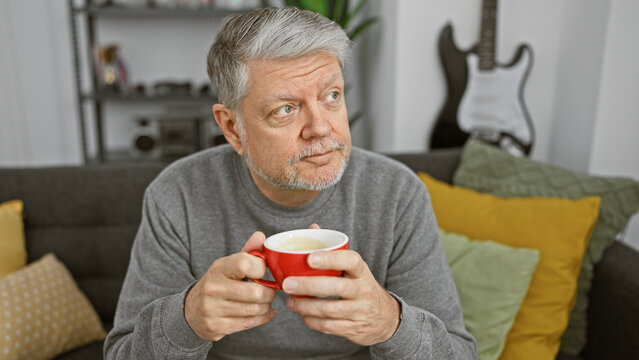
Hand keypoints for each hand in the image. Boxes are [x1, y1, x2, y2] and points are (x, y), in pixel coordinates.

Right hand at [184, 231, 276, 341]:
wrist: (191, 310)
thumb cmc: (218, 283)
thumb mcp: (229, 265)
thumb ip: (247, 252)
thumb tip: (260, 236)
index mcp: (218, 268)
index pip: (245, 263)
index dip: (262, 268)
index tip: (264, 273)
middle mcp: (213, 288)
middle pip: (255, 292)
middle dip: (270, 293)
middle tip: (271, 292)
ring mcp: (213, 309)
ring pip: (254, 309)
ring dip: (267, 307)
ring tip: (266, 303)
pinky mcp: (216, 326)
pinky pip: (249, 323)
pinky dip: (263, 318)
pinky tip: (265, 313)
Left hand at [282, 250, 400, 345]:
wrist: (385, 318)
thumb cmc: (360, 286)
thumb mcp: (353, 268)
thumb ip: (333, 249)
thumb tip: (312, 228)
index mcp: (361, 271)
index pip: (351, 261)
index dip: (330, 259)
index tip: (309, 258)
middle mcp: (363, 290)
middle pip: (336, 287)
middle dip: (308, 286)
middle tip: (287, 284)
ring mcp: (360, 311)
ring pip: (329, 309)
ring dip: (305, 306)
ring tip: (290, 301)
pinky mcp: (354, 328)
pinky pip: (329, 326)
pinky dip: (312, 321)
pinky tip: (303, 315)